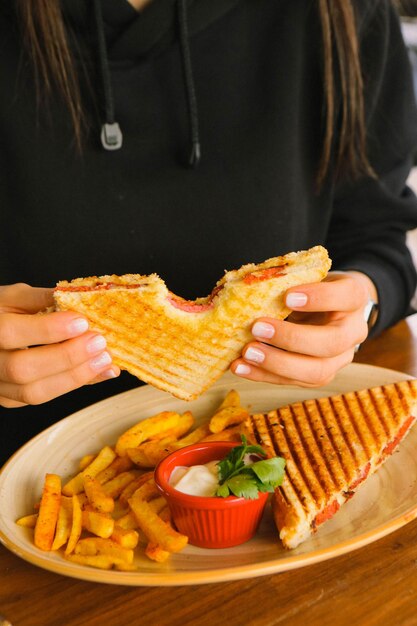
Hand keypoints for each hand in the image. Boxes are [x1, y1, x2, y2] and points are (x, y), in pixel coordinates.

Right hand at [0, 283, 119, 407]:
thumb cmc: (2, 311)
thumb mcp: (16, 297)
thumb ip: (44, 298)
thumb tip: (83, 302)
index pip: (10, 332)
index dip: (47, 329)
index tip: (81, 322)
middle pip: (22, 369)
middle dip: (66, 357)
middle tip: (99, 343)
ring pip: (33, 392)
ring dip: (75, 377)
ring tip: (105, 360)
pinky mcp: (11, 399)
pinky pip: (44, 397)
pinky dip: (75, 385)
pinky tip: (100, 372)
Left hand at [231, 272, 374, 387]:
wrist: (324, 309)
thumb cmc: (310, 287)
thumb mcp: (306, 277)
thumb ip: (287, 283)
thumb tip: (247, 291)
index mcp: (354, 298)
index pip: (349, 296)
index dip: (321, 297)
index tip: (288, 296)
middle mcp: (353, 331)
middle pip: (331, 342)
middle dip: (292, 338)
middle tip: (257, 328)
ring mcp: (340, 358)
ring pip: (317, 371)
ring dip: (277, 363)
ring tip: (247, 353)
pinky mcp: (320, 376)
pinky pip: (294, 381)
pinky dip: (263, 375)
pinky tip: (240, 366)